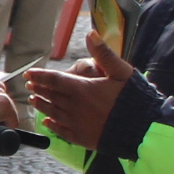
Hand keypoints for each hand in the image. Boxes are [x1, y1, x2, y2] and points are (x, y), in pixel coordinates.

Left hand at [20, 34, 134, 150]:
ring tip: (33, 101)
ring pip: (53, 113)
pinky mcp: (82, 139)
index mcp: (82, 89)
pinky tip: (47, 123)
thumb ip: (103, 54)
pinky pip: (61, 131)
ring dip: (41, 105)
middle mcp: (75, 107)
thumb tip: (91, 34)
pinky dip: (52, 126)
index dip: (40, 76)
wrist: (144, 130)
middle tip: (29, 85)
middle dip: (38, 89)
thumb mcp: (121, 72)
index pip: (54, 80)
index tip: (29, 73)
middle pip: (51, 96)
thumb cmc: (134, 99)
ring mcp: (77, 124)